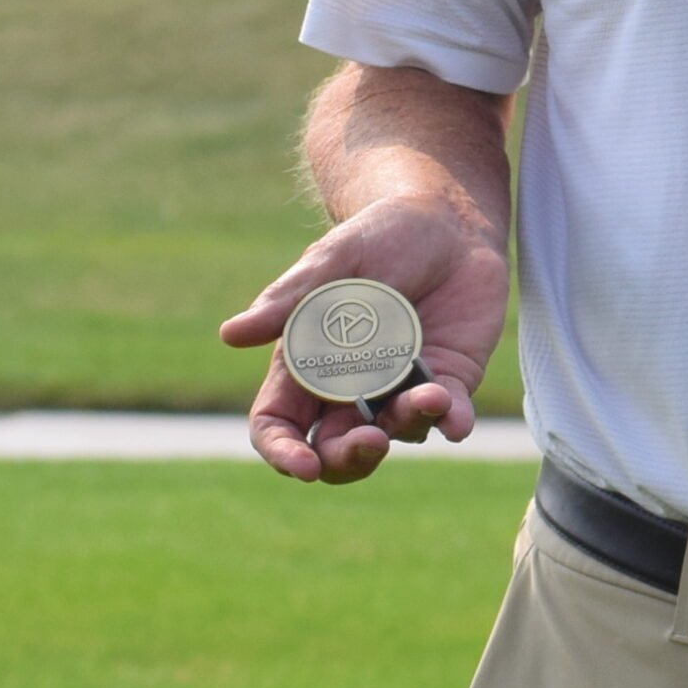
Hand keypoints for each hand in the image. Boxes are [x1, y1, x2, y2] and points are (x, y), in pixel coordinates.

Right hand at [218, 195, 509, 486]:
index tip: (303, 467)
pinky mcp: (450, 379)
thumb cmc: (379, 235)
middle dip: (348, 459)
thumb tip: (230, 333)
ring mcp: (401, 388)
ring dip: (409, 424)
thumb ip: (289, 299)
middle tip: (371, 441)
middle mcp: (352, 386)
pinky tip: (457, 421)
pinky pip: (449, 416)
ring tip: (430, 395)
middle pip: (335, 449)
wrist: (448, 220)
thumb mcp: (334, 259)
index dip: (284, 452)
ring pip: (396, 434)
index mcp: (308, 362)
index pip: (279, 423)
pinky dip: (453, 423)